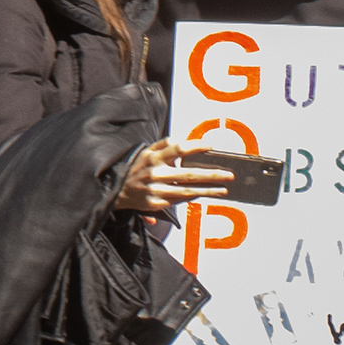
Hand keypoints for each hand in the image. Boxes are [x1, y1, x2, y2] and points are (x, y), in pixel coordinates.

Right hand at [112, 140, 227, 216]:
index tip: (210, 147)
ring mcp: (156, 190)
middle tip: (229, 174)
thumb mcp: (144, 151)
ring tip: (223, 189)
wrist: (114, 190)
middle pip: (188, 173)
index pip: (178, 149)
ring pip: (187, 190)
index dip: (195, 147)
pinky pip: (179, 200)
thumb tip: (182, 141)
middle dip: (211, 175)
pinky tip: (205, 194)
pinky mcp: (155, 203)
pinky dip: (194, 197)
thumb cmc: (134, 168)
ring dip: (208, 190)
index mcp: (153, 157)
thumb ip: (162, 145)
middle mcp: (155, 173)